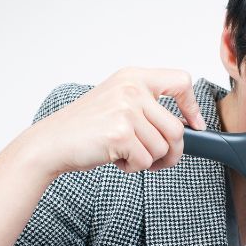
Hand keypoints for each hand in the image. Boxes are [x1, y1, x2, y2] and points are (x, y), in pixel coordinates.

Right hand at [25, 66, 207, 175]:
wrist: (51, 143)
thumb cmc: (84, 128)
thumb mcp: (117, 103)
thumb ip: (147, 107)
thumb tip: (186, 127)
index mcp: (133, 77)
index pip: (180, 81)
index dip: (192, 106)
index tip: (194, 125)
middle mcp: (131, 89)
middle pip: (176, 128)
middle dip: (170, 151)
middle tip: (155, 158)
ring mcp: (126, 110)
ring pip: (163, 148)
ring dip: (148, 160)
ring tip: (126, 154)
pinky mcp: (120, 133)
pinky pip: (146, 161)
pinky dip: (134, 168)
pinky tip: (116, 158)